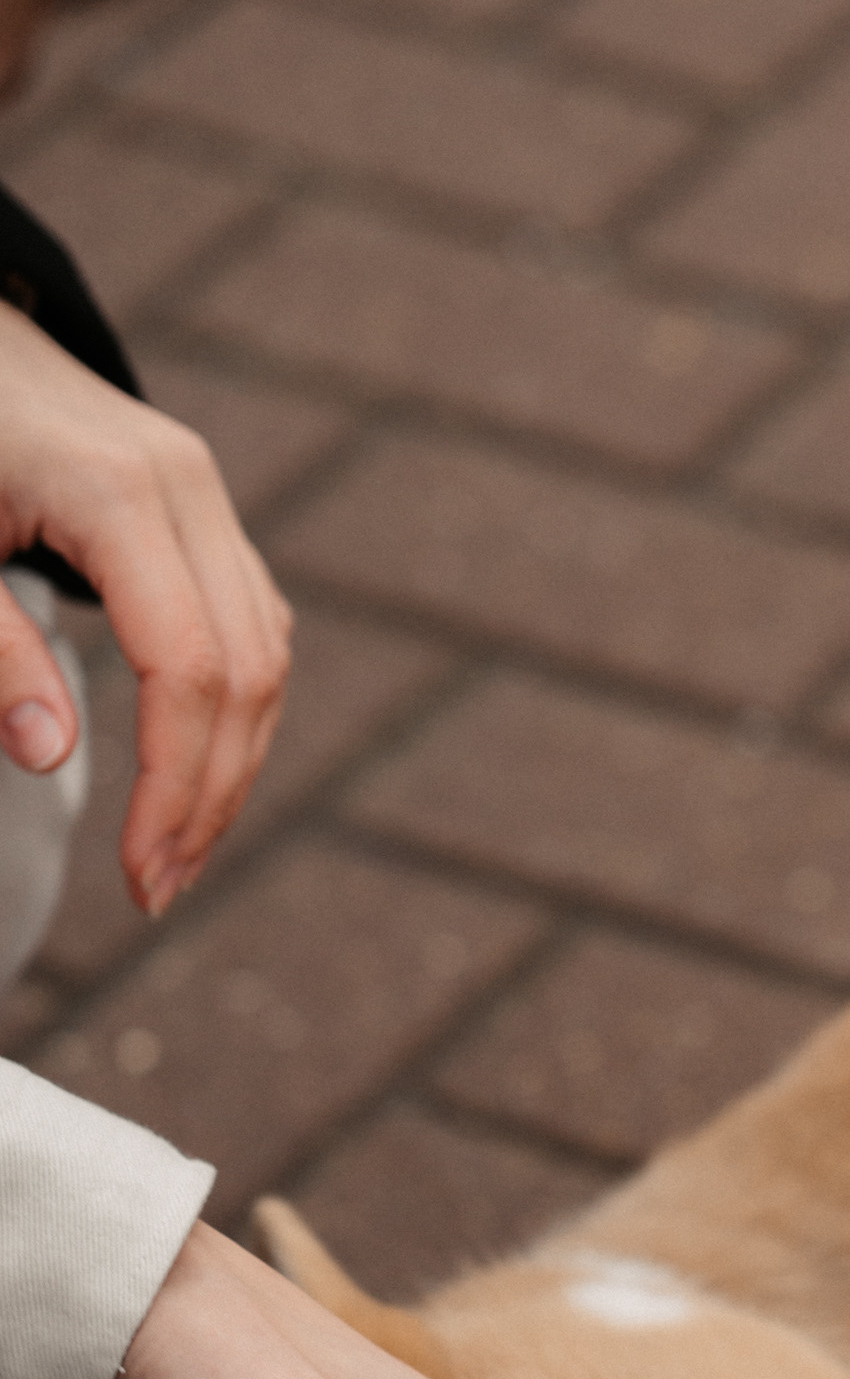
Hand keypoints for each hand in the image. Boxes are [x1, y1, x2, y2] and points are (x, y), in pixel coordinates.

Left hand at [0, 300, 290, 913]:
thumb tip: (52, 756)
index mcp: (121, 494)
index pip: (189, 669)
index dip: (172, 784)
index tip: (138, 874)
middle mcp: (190, 490)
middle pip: (250, 674)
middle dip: (212, 796)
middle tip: (159, 888)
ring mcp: (207, 498)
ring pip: (268, 656)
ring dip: (233, 765)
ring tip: (178, 851)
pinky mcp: (202, 514)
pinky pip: (253, 627)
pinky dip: (234, 712)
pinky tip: (194, 773)